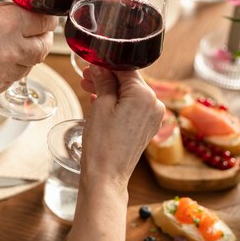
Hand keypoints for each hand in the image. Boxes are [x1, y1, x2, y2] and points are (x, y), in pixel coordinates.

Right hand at [0, 0, 56, 99]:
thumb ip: (7, 14)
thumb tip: (26, 16)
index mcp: (9, 24)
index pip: (45, 23)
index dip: (48, 20)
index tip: (47, 20)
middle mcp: (10, 50)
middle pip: (43, 48)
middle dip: (42, 40)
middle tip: (38, 36)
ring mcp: (1, 73)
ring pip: (28, 67)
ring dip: (24, 58)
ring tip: (9, 49)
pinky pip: (9, 81)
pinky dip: (7, 72)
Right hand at [80, 66, 164, 187]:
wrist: (106, 176)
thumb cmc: (103, 143)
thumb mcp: (100, 105)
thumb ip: (103, 81)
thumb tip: (100, 66)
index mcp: (145, 95)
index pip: (124, 68)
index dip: (105, 64)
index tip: (90, 64)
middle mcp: (154, 104)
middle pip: (128, 81)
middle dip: (106, 77)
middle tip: (85, 76)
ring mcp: (153, 117)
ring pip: (129, 94)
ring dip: (110, 89)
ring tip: (88, 88)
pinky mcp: (147, 127)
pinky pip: (132, 106)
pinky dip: (117, 102)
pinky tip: (99, 100)